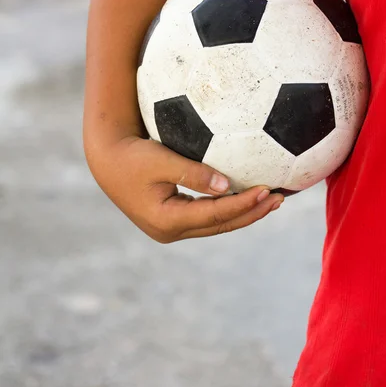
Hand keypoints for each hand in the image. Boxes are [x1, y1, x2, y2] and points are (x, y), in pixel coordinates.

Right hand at [88, 136, 284, 242]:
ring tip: (269, 201)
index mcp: (167, 221)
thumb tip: (227, 185)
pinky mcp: (171, 220)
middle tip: (278, 200)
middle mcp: (170, 230)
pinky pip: (207, 217)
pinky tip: (243, 198)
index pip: (215, 215)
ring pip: (216, 225)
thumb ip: (193, 172)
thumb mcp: (161, 160)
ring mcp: (171, 228)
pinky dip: (227, 208)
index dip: (243, 204)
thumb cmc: (131, 155)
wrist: (107, 161)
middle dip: (251, 213)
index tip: (267, 191)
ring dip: (242, 213)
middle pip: (220, 226)